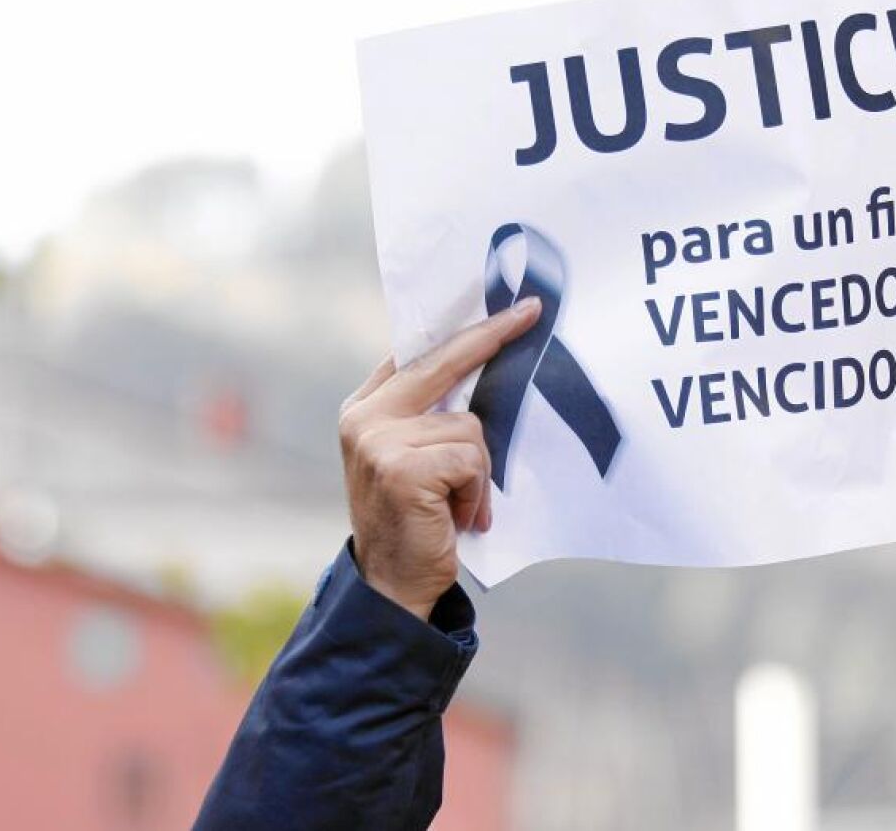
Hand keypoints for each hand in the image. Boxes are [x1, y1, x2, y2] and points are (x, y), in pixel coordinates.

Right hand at [338, 298, 541, 619]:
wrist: (392, 585)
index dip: (460, 331)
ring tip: (460, 505)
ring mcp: (379, 441)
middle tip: (531, 311)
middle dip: (491, 336)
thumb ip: (426, 416)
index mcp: (364, 409)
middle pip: (442, 362)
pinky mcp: (403, 467)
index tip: (504, 310)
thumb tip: (482, 368)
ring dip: (479, 471)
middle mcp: (364, 418)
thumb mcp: (409, 459)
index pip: (416, 353)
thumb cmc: (415, 521)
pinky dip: (477, 491)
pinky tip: (459, 517)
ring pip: (469, 426)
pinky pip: (471, 458)